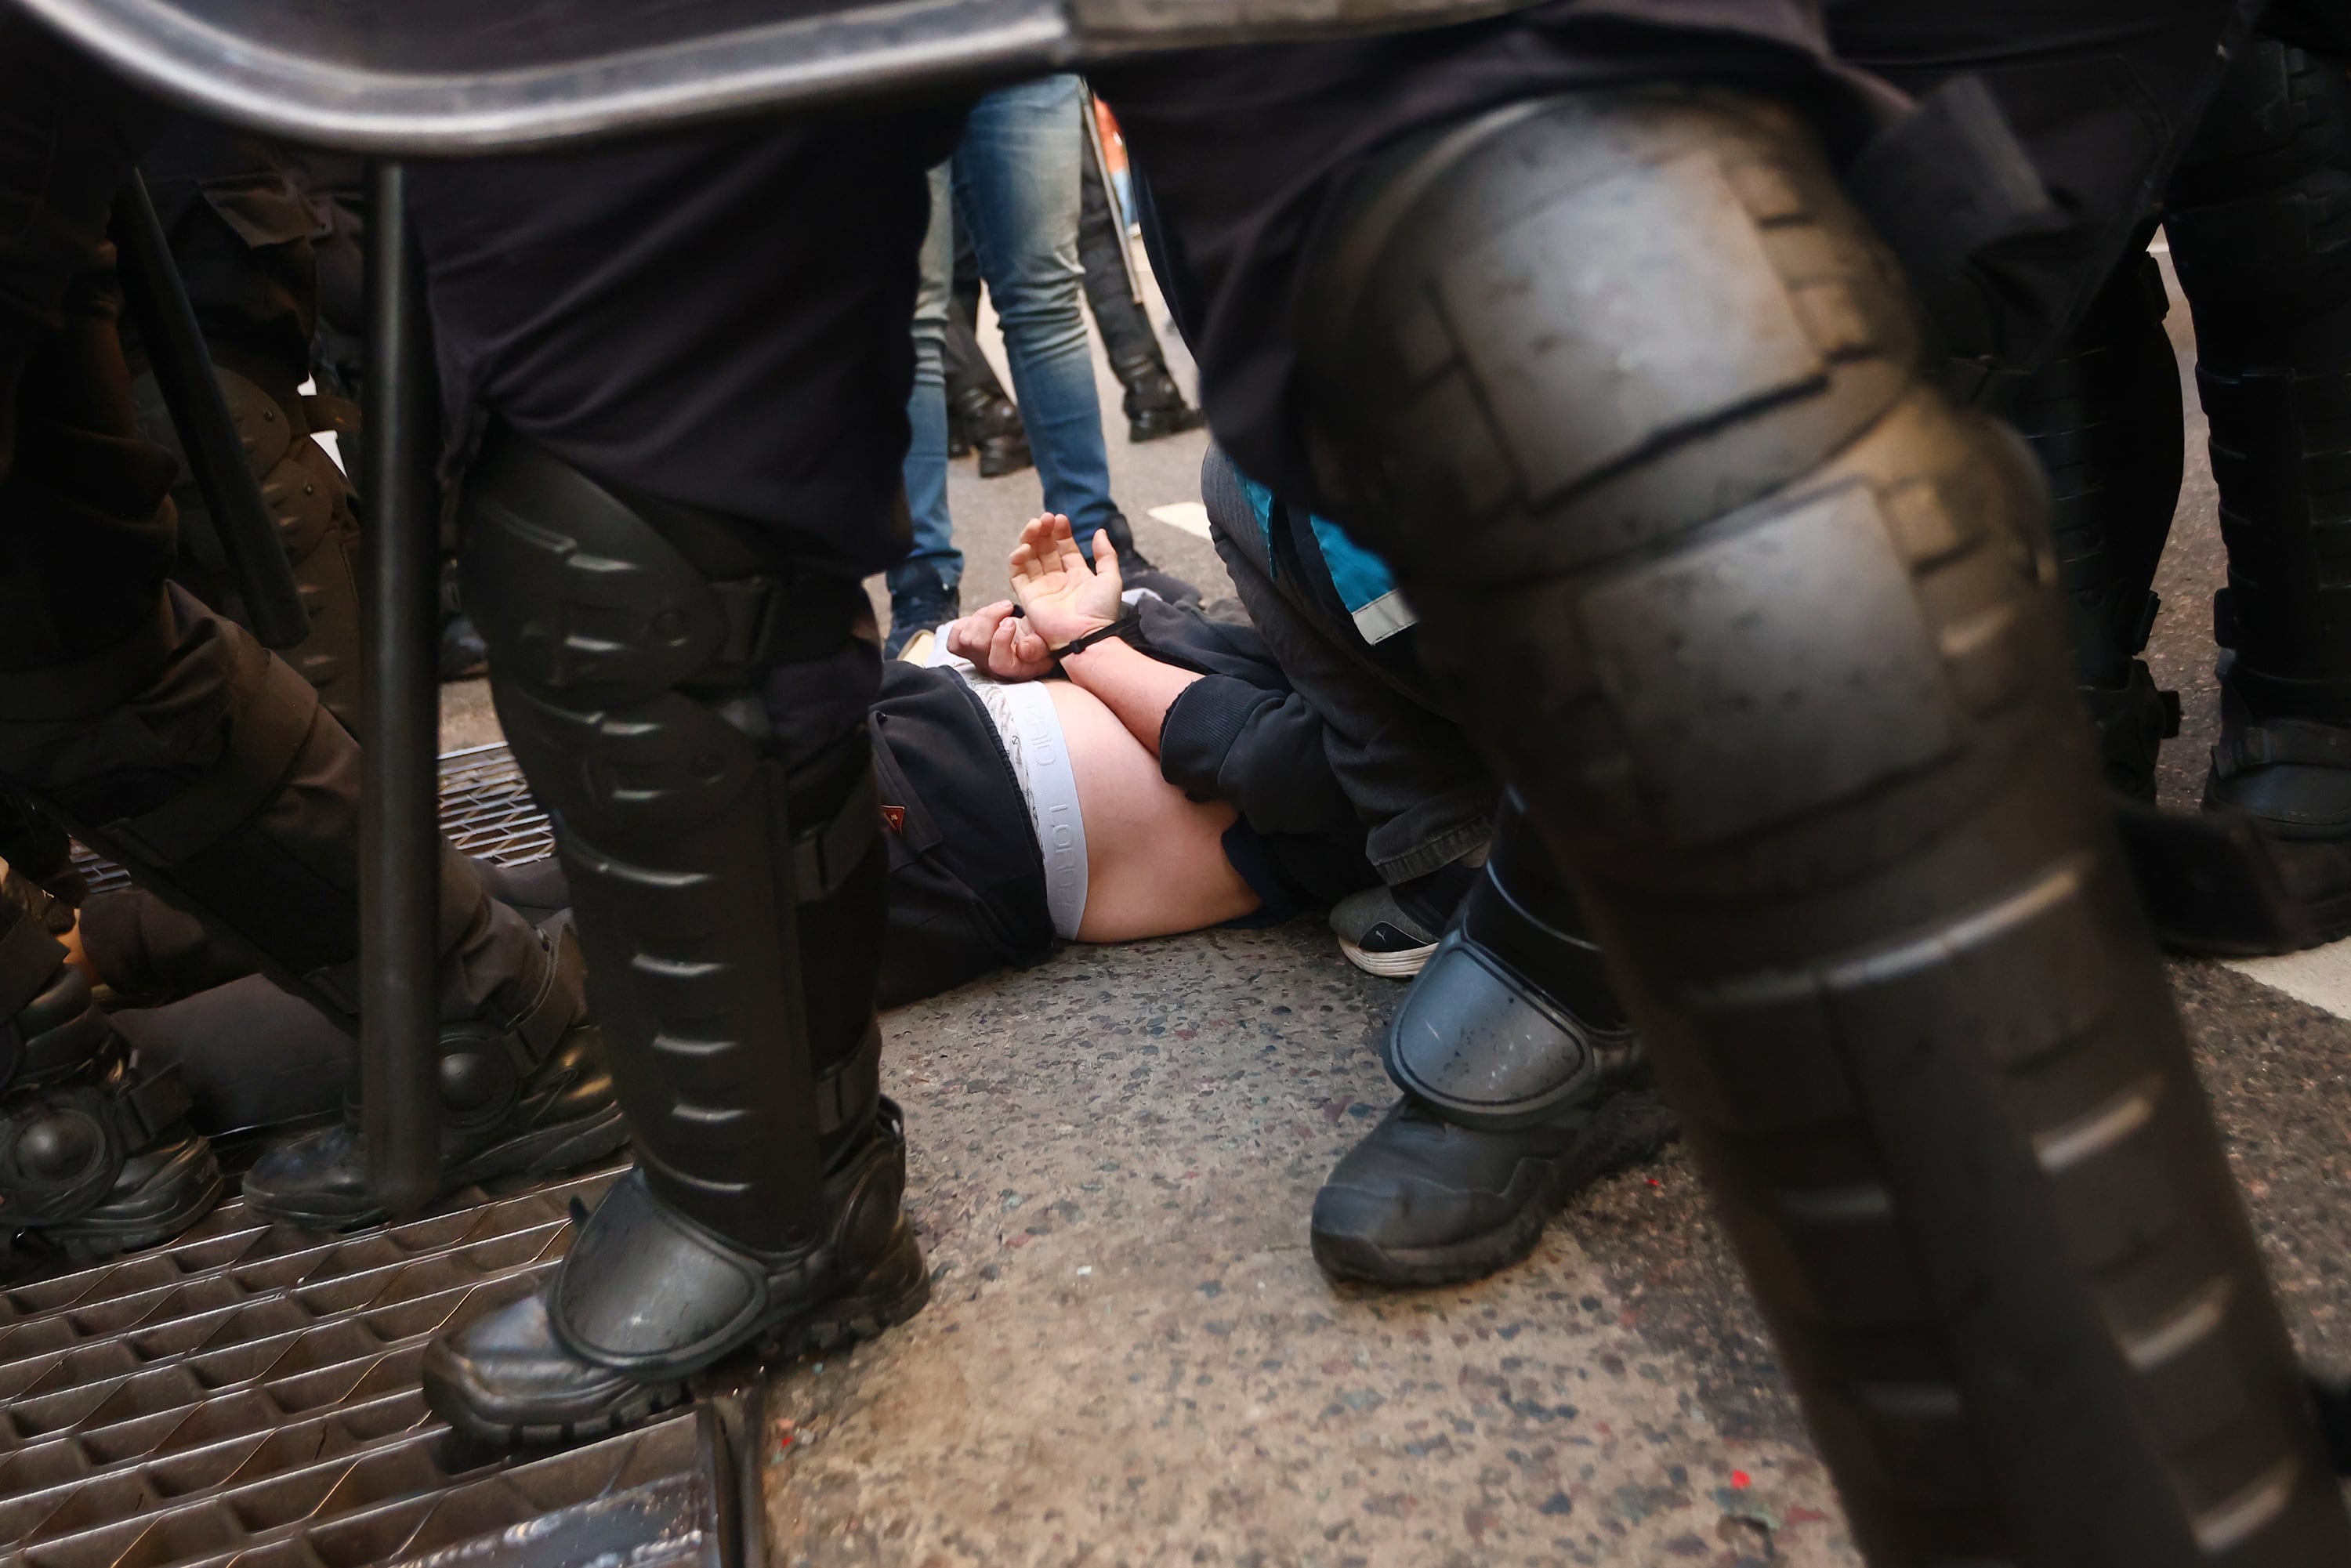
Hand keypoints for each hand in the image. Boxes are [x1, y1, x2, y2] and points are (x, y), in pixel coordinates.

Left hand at [942, 600, 1054, 680]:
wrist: (1030, 639)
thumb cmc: (1038, 641)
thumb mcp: (1047, 644)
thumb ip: (1038, 647)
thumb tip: (1022, 648)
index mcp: (1014, 670)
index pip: (998, 663)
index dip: (1001, 640)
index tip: (1010, 621)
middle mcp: (992, 668)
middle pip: (977, 645)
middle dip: (990, 618)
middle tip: (1007, 606)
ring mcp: (976, 659)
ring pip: (965, 638)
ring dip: (981, 616)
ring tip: (999, 608)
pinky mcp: (965, 649)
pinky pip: (954, 637)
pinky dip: (965, 623)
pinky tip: (983, 618)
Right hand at [1008, 513, 1123, 647]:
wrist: (1087, 636)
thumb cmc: (1101, 611)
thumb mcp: (1111, 578)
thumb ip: (1106, 554)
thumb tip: (1100, 532)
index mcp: (1077, 576)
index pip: (1065, 548)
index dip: (1061, 532)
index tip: (1061, 518)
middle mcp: (1058, 581)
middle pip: (1045, 550)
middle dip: (1044, 532)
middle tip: (1045, 518)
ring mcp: (1042, 588)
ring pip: (1030, 558)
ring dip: (1030, 539)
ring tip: (1035, 526)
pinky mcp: (1028, 597)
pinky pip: (1017, 575)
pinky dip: (1017, 559)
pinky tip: (1024, 547)